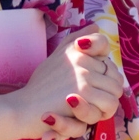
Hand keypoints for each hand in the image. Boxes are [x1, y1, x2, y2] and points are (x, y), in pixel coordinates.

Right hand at [9, 28, 124, 139]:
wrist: (24, 110)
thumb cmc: (39, 89)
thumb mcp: (55, 59)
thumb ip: (73, 41)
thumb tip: (95, 25)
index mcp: (74, 48)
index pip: (103, 44)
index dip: (106, 60)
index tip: (96, 77)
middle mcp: (80, 57)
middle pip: (114, 74)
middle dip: (106, 91)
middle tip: (89, 101)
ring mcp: (82, 73)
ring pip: (115, 90)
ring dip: (105, 104)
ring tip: (89, 109)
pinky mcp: (83, 91)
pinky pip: (110, 103)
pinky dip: (102, 112)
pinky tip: (87, 114)